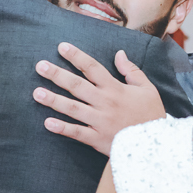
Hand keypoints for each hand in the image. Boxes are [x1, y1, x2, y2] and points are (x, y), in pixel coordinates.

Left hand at [33, 42, 165, 155]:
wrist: (156, 145)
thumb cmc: (151, 115)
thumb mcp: (147, 89)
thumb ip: (132, 70)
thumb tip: (119, 53)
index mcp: (115, 89)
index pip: (92, 68)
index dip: (76, 56)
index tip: (62, 47)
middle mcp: (105, 102)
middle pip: (77, 85)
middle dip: (57, 74)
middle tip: (39, 66)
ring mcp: (99, 121)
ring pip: (73, 108)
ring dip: (53, 100)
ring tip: (36, 93)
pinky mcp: (97, 139)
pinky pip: (77, 133)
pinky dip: (62, 128)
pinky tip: (47, 122)